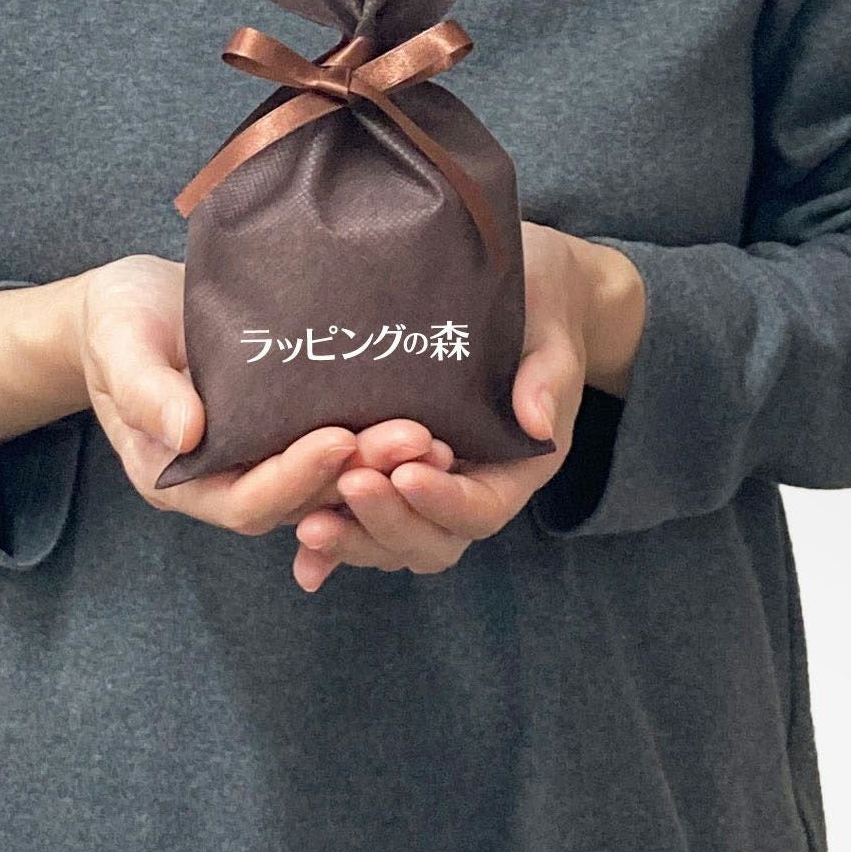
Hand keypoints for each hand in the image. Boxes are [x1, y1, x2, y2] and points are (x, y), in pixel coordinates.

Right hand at [0, 255, 453, 535]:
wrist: (136, 303)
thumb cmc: (118, 322)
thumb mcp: (119, 344)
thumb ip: (146, 390)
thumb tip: (186, 435)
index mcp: (181, 477)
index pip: (246, 501)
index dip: (294, 478)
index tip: (338, 439)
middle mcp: (230, 481)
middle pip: (303, 500)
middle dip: (359, 474)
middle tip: (416, 438)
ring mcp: (265, 461)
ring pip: (333, 482)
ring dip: (384, 464)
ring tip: (435, 435)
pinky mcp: (293, 433)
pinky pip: (342, 452)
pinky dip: (381, 444)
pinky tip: (430, 416)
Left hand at [291, 223, 644, 589]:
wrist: (521, 293)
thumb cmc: (538, 307)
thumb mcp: (551, 330)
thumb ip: (547, 376)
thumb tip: (537, 421)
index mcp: (514, 467)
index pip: (481, 509)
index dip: (444, 501)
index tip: (407, 473)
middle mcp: (468, 490)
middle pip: (432, 542)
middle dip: (388, 522)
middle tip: (351, 484)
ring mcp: (424, 492)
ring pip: (390, 543)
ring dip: (352, 538)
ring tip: (309, 522)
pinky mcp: (384, 479)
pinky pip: (357, 526)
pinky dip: (331, 550)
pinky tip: (299, 558)